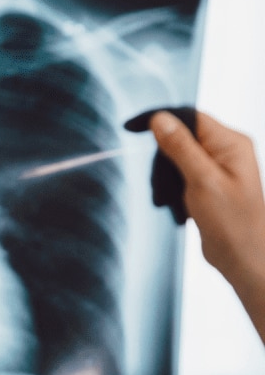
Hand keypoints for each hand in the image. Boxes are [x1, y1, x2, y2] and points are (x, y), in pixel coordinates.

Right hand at [150, 111, 264, 280]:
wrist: (243, 257)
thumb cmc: (233, 222)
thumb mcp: (202, 181)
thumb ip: (181, 148)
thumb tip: (161, 119)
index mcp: (231, 143)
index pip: (190, 117)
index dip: (160, 120)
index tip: (131, 128)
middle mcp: (226, 151)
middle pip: (181, 136)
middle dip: (163, 157)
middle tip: (160, 183)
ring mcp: (217, 167)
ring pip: (177, 156)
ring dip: (166, 175)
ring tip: (169, 198)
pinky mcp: (208, 183)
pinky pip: (180, 173)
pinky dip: (171, 185)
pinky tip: (173, 202)